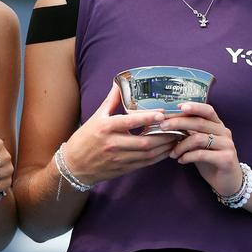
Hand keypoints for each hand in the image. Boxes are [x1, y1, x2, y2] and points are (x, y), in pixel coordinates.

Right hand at [63, 84, 181, 185]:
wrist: (74, 166)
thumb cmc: (85, 138)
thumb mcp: (96, 117)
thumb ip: (111, 101)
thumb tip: (119, 83)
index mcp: (105, 128)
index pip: (130, 122)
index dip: (148, 118)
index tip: (162, 114)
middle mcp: (113, 144)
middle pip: (144, 141)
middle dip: (163, 135)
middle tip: (177, 127)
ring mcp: (119, 158)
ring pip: (147, 154)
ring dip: (164, 147)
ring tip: (176, 138)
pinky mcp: (123, 169)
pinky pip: (145, 163)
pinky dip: (158, 157)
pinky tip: (166, 150)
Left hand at [161, 102, 242, 195]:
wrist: (228, 181)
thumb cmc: (210, 160)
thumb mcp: (200, 145)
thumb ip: (190, 133)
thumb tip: (168, 124)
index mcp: (218, 125)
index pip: (207, 110)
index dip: (194, 106)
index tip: (177, 106)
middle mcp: (224, 132)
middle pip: (199, 122)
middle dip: (178, 123)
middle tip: (163, 127)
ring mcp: (227, 145)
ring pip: (199, 138)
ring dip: (181, 145)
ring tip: (172, 153)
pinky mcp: (226, 159)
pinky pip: (202, 154)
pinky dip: (188, 156)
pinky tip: (181, 160)